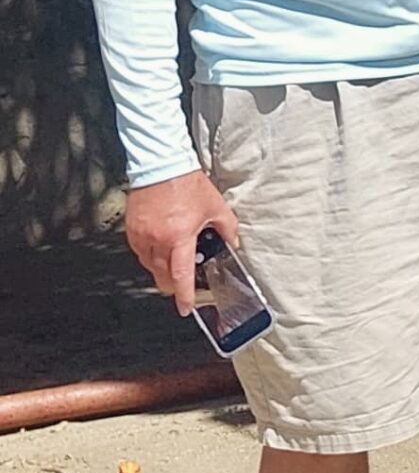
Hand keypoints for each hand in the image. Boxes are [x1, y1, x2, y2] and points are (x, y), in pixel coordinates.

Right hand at [124, 169, 237, 316]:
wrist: (161, 163)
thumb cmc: (187, 182)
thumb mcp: (216, 206)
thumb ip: (227, 228)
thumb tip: (232, 243)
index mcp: (179, 235)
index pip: (181, 275)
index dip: (184, 296)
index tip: (186, 308)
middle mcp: (158, 239)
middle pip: (162, 276)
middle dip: (172, 285)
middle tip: (181, 285)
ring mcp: (142, 235)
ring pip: (149, 266)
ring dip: (161, 269)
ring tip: (173, 260)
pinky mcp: (131, 229)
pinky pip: (139, 252)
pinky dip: (149, 255)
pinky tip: (160, 246)